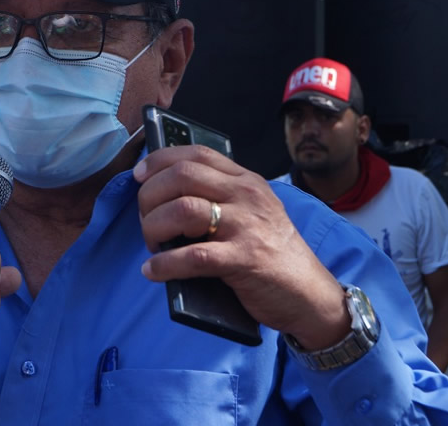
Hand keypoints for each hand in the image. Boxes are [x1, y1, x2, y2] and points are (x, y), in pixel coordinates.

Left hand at [133, 145, 348, 349]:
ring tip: (152, 245)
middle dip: (149, 197)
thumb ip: (218, 197)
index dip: (160, 161)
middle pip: (181, 176)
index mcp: (245, 180)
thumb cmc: (271, 253)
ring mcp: (247, 225)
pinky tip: (153, 271)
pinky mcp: (245, 259)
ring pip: (182, 210)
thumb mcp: (251, 212)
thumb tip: (162, 196)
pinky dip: (165, 264)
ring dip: (154, 227)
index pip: (196, 154)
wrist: (309, 294)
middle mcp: (246, 195)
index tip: (139, 175)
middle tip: (145, 220)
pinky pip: (193, 256)